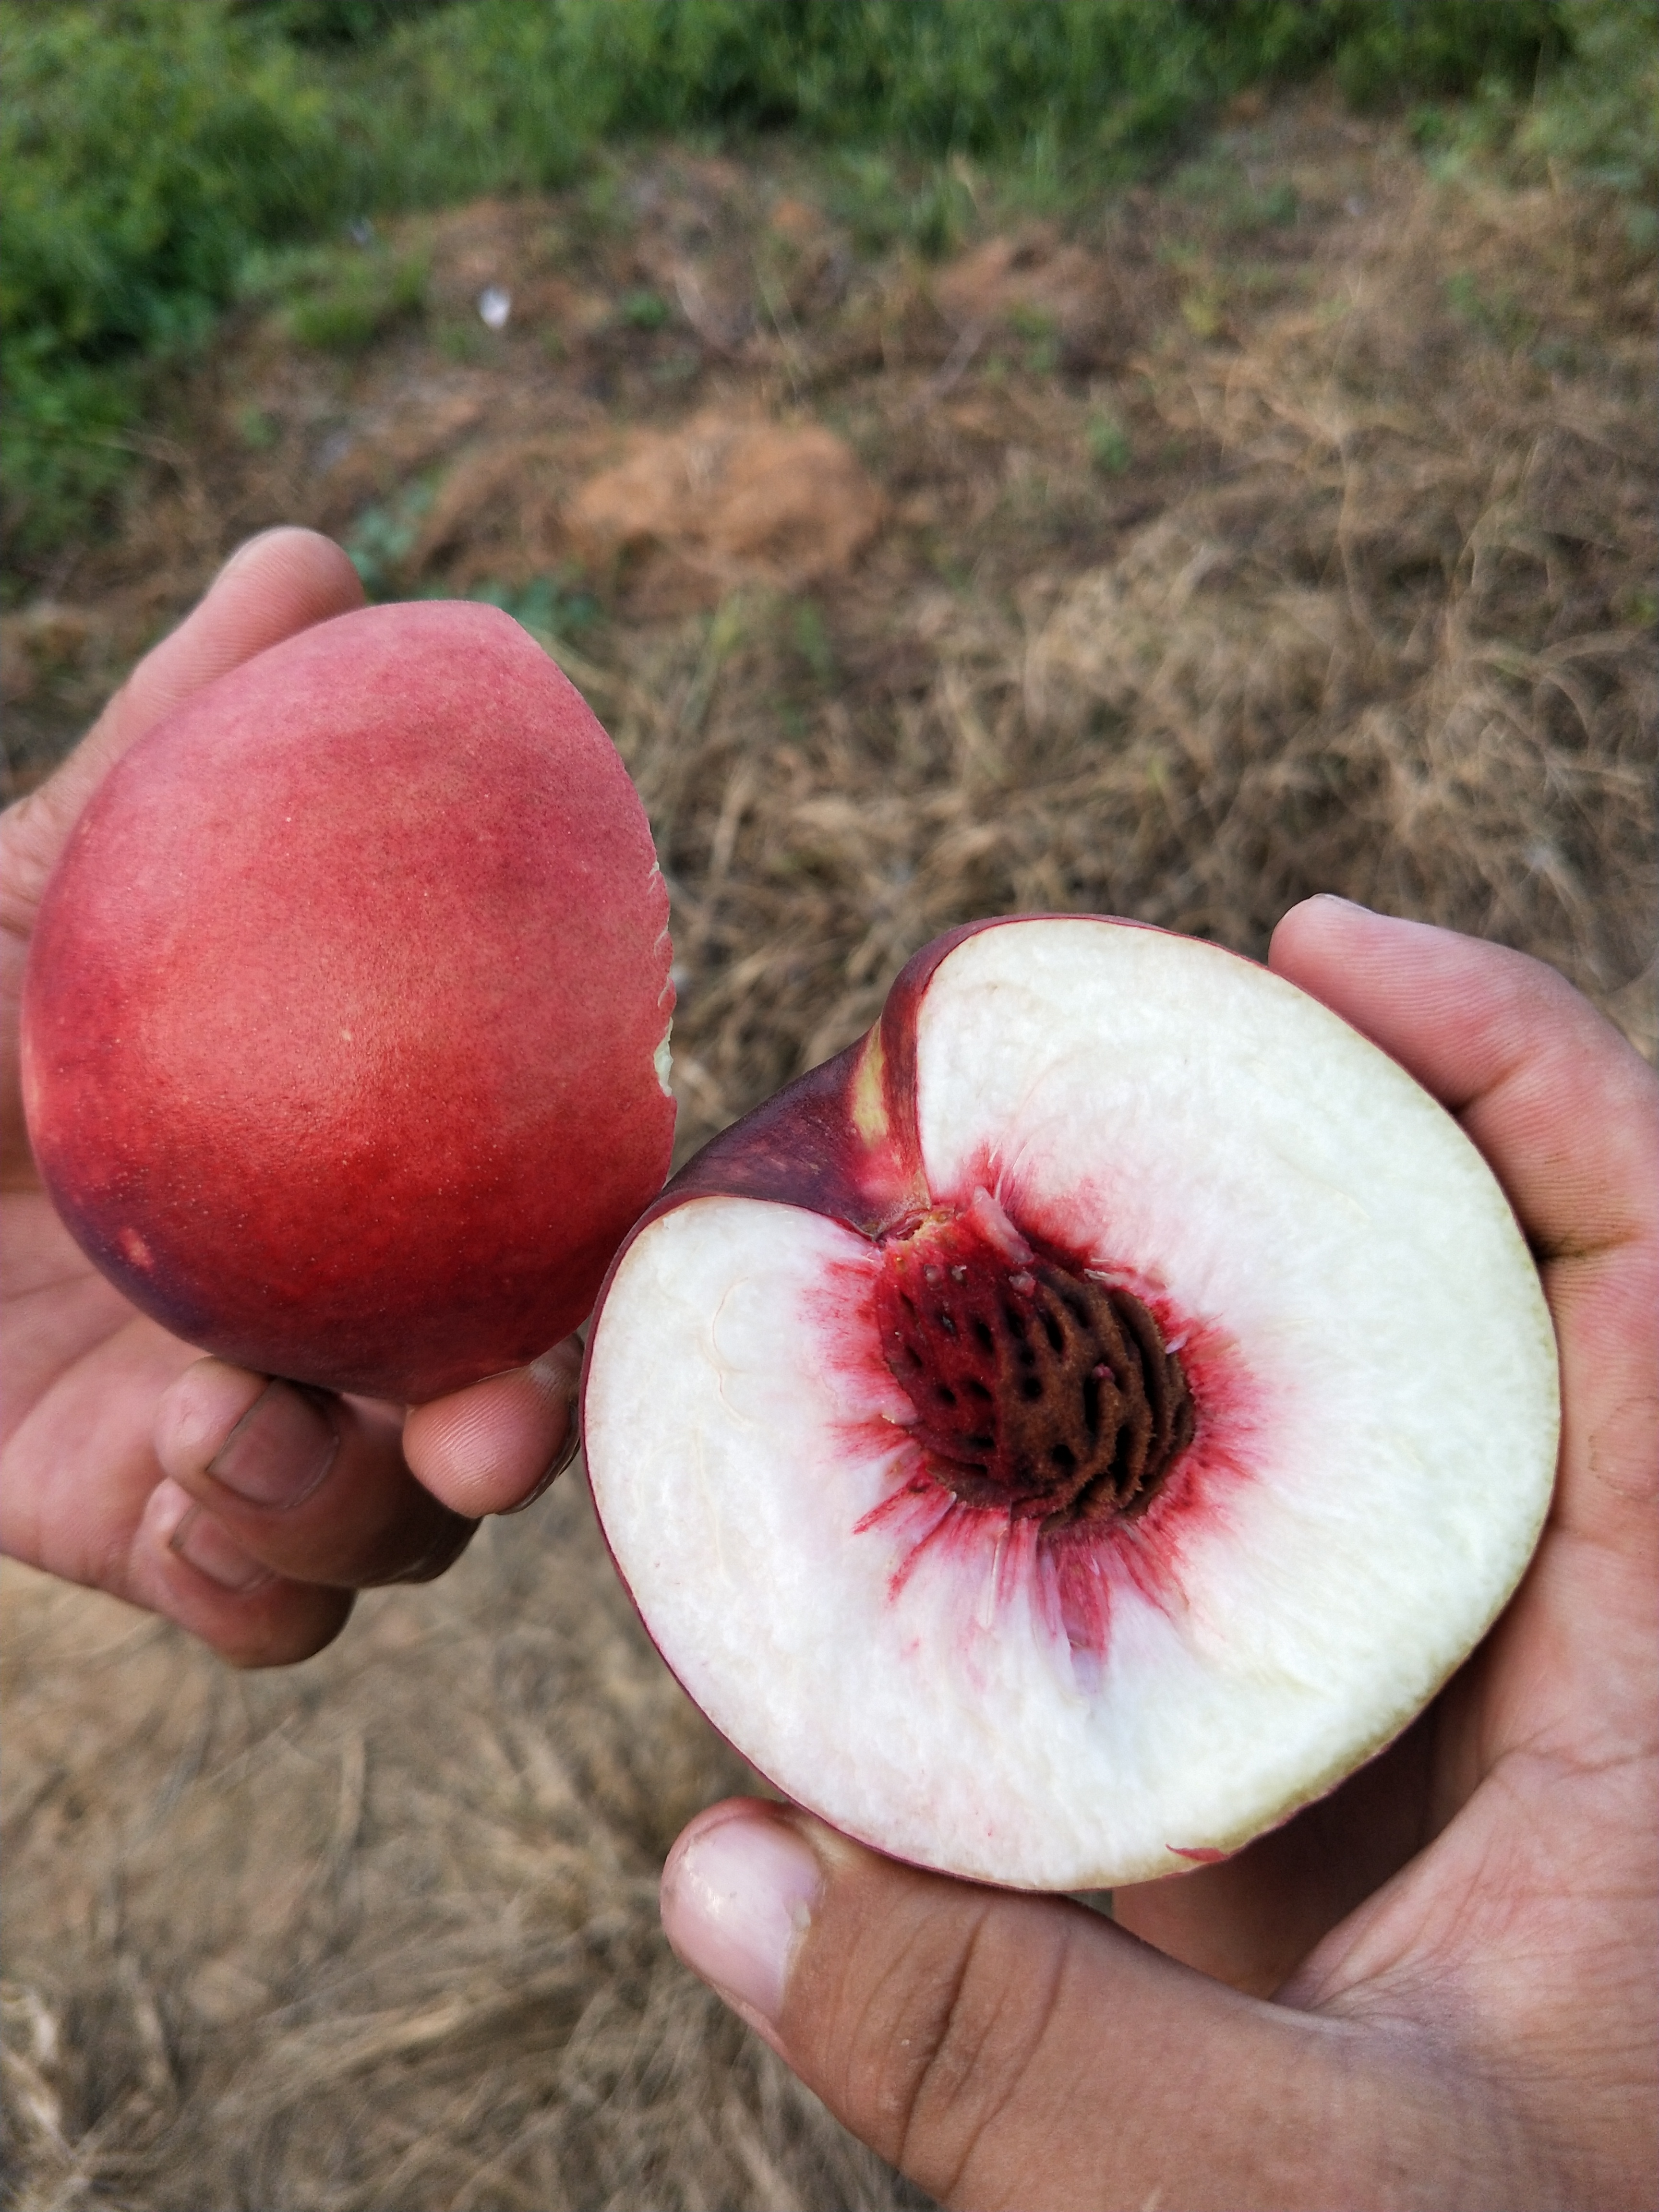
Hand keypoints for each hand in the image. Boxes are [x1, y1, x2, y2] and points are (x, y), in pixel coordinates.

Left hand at [0, 531, 576, 1665]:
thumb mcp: (39, 874)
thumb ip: (180, 741)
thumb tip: (316, 560)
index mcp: (338, 1171)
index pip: (514, 1217)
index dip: (592, 1229)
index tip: (615, 1195)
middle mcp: (312, 1309)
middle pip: (486, 1407)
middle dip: (519, 1430)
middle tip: (493, 1429)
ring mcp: (229, 1435)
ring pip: (392, 1534)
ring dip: (367, 1508)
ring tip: (247, 1430)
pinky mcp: (134, 1533)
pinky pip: (265, 1610)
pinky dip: (264, 1564)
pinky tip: (192, 1478)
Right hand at [659, 899, 1657, 2208]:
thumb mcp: (1309, 2200)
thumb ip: (1024, 2058)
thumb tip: (723, 1867)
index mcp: (1638, 1665)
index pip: (1632, 1266)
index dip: (1510, 1059)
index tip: (1319, 946)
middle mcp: (1507, 1627)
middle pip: (1410, 1277)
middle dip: (1242, 1122)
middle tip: (1037, 1052)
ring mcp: (1371, 1684)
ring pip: (1257, 1412)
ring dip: (1099, 1309)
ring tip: (934, 1230)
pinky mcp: (1263, 1763)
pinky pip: (1148, 1565)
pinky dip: (1028, 1493)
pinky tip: (891, 1471)